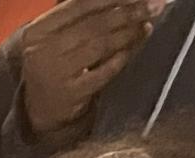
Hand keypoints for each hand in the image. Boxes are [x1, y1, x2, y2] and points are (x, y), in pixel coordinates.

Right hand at [20, 0, 155, 135]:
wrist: (38, 109)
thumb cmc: (54, 64)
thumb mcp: (57, 36)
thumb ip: (82, 14)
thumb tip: (127, 0)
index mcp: (38, 30)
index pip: (80, 5)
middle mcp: (42, 51)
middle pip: (94, 24)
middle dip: (129, 12)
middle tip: (155, 5)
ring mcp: (55, 74)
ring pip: (100, 46)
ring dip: (129, 33)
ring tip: (147, 25)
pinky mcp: (69, 95)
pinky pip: (104, 72)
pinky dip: (121, 58)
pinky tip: (132, 49)